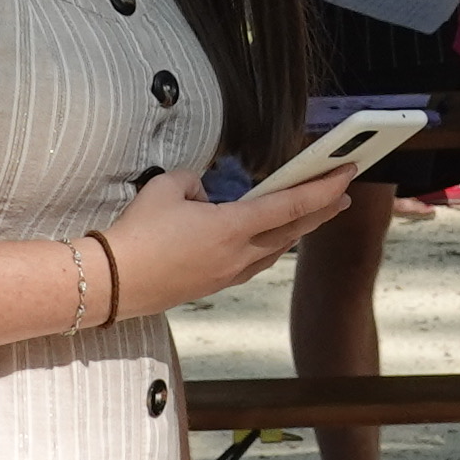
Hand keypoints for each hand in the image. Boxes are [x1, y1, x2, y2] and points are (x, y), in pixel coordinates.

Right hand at [98, 156, 362, 313]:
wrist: (112, 282)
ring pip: (275, 250)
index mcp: (232, 228)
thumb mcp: (166, 187)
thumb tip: (202, 194)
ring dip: (296, 230)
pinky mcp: (214, 285)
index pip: (290, 204)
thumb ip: (193, 182)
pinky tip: (267, 240)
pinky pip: (254, 263)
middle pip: (293, 231)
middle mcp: (238, 255)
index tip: (346, 173)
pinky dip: (270, 246)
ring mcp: (228, 274)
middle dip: (321, 210)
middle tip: (342, 192)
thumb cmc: (136, 235)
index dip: (323, 187)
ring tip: (310, 214)